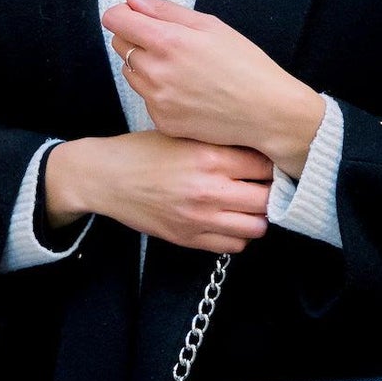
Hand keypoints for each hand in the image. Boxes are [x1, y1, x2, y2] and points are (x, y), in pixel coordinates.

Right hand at [51, 132, 272, 253]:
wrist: (106, 178)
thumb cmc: (143, 151)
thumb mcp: (184, 135)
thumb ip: (220, 144)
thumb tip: (260, 149)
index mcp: (209, 158)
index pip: (265, 166)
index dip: (274, 164)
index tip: (274, 163)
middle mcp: (208, 190)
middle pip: (267, 198)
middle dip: (272, 191)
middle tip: (268, 184)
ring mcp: (199, 219)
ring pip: (256, 227)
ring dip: (259, 215)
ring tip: (252, 204)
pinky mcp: (189, 238)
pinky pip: (233, 245)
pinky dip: (240, 234)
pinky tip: (233, 220)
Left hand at [101, 0, 324, 173]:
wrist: (267, 113)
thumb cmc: (245, 64)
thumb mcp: (211, 26)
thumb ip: (164, 10)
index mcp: (167, 41)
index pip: (115, 20)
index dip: (124, 14)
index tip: (137, 17)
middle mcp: (155, 72)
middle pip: (120, 45)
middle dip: (137, 38)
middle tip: (171, 44)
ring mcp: (156, 100)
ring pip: (131, 72)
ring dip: (146, 66)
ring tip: (182, 70)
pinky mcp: (162, 121)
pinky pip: (146, 98)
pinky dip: (159, 92)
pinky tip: (188, 92)